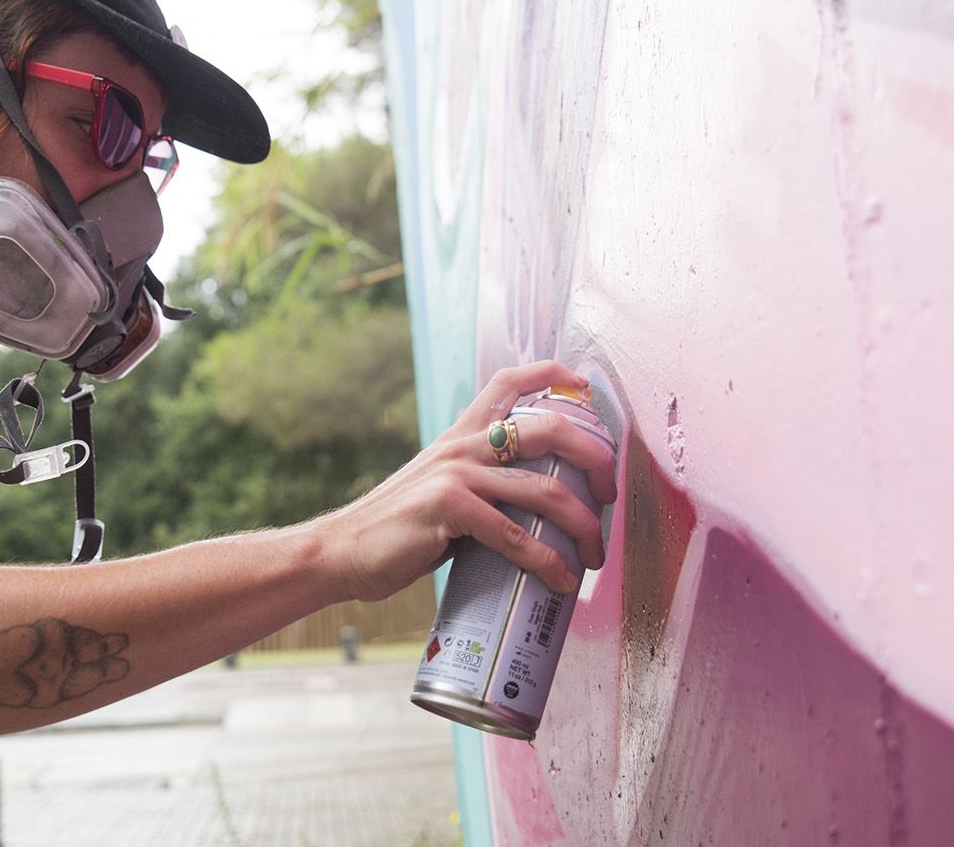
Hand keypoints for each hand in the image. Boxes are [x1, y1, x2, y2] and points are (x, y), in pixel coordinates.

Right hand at [317, 360, 617, 602]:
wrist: (344, 550)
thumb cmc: (398, 528)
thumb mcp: (441, 488)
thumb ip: (483, 483)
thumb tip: (537, 507)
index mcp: (461, 434)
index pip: (508, 380)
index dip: (552, 373)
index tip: (585, 386)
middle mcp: (463, 446)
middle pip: (550, 429)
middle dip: (595, 458)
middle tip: (610, 495)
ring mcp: (457, 475)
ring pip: (545, 490)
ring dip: (583, 526)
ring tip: (593, 555)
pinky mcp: (449, 509)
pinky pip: (516, 536)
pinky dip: (548, 561)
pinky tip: (561, 579)